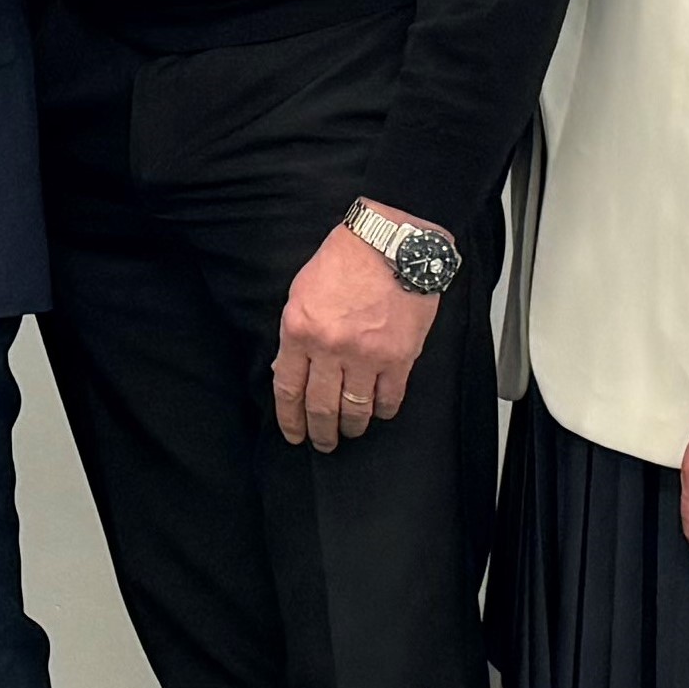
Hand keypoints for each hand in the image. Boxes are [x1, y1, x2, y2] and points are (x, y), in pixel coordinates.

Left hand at [272, 213, 440, 449]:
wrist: (389, 244)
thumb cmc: (344, 262)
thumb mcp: (301, 294)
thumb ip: (294, 336)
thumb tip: (289, 372)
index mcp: (300, 331)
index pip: (289, 389)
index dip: (290, 419)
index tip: (294, 434)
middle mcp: (330, 348)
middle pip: (321, 406)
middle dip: (320, 431)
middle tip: (323, 443)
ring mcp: (366, 355)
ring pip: (355, 408)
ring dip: (351, 427)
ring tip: (349, 432)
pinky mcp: (399, 357)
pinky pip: (389, 397)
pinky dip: (383, 410)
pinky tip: (378, 413)